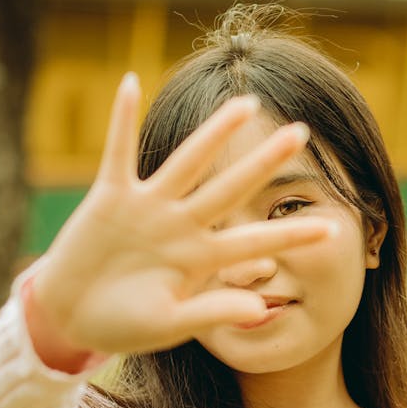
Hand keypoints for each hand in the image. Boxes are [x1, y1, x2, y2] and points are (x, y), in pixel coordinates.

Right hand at [31, 72, 327, 355]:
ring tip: (246, 103)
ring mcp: (147, 207)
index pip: (253, 241)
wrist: (72, 315)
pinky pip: (117, 152)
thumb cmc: (122, 325)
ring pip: (187, 162)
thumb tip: (261, 310)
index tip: (333, 226)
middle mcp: (181, 225)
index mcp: (199, 258)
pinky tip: (130, 82)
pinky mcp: (110, 197)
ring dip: (214, 133)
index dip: (291, 235)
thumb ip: (211, 312)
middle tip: (302, 132)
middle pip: (229, 187)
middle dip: (264, 163)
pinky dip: (121, 121)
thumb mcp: (168, 324)